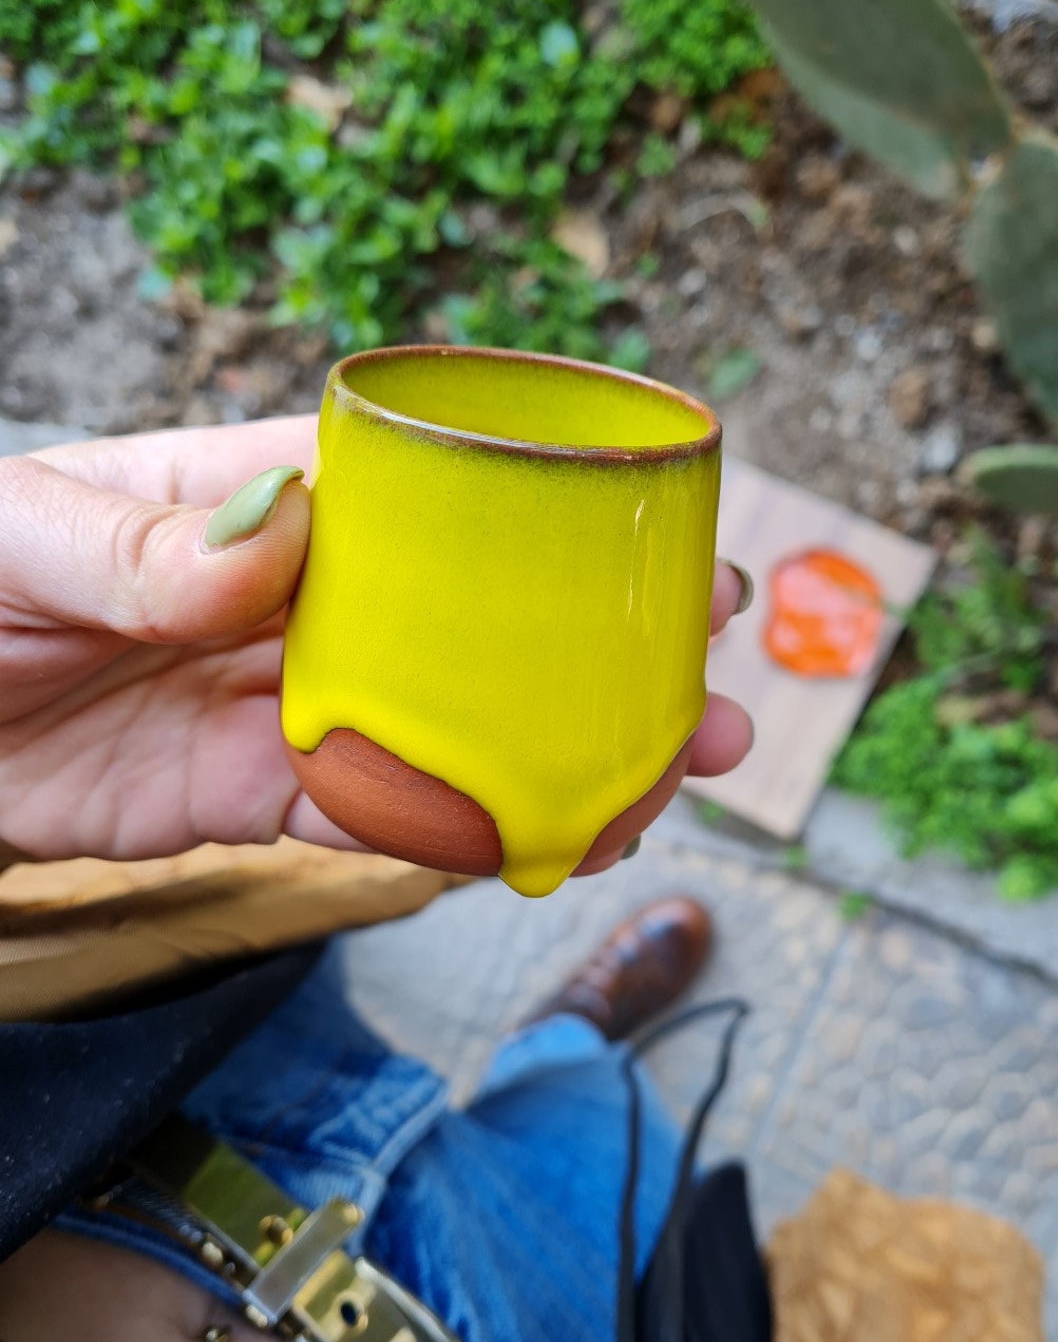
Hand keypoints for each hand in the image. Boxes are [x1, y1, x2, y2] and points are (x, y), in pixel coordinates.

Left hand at [0, 416, 751, 864]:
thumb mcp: (27, 538)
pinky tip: (543, 846)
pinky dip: (453, 836)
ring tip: (661, 783)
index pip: (433, 495)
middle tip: (705, 688)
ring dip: (557, 759)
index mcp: (264, 500)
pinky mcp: (252, 798)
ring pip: (450, 733)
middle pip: (475, 626)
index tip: (657, 539)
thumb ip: (147, 548)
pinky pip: (372, 820)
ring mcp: (286, 704)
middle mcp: (301, 602)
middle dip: (594, 656)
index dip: (551, 517)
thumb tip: (275, 542)